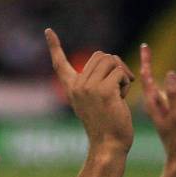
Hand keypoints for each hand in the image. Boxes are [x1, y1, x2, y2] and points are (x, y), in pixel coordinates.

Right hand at [45, 28, 133, 153]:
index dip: (55, 47)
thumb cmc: (106, 125)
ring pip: (111, 60)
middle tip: (117, 87)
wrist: (108, 145)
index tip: (48, 31)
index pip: (60, 65)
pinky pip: (120, 72)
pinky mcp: (104, 91)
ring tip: (119, 94)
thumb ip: (95, 81)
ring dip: (122, 74)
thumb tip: (109, 59)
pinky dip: (127, 83)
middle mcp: (77, 87)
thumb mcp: (95, 100)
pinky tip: (122, 99)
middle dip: (114, 66)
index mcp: (72, 89)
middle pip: (100, 55)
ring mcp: (89, 88)